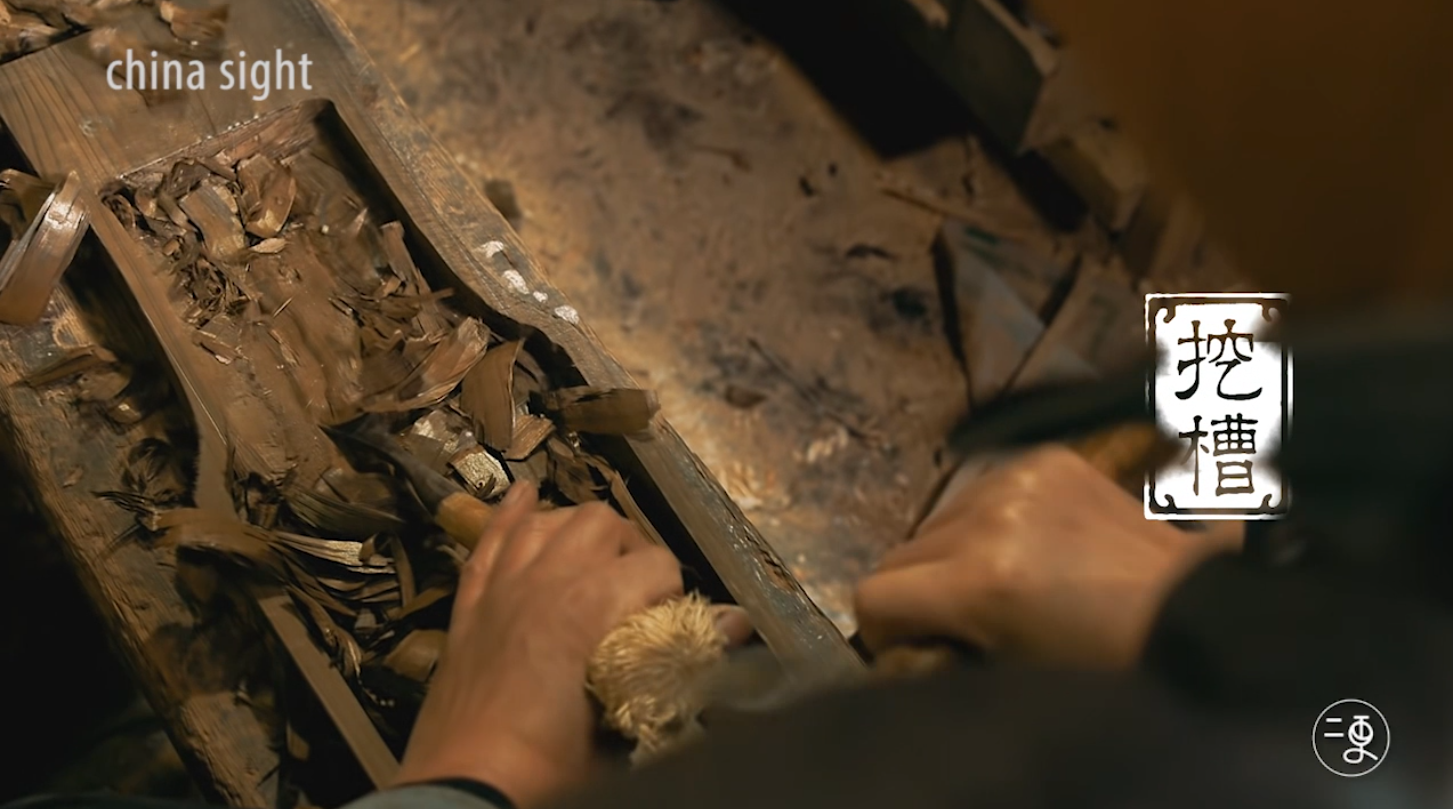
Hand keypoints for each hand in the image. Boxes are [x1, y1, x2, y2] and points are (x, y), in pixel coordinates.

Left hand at [395, 483, 683, 805]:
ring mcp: (501, 587)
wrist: (466, 790)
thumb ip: (676, 662)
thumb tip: (735, 625)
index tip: (672, 623)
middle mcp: (545, 579)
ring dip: (577, 528)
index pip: (655, 563)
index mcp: (588, 605)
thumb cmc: (549, 766)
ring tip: (596, 554)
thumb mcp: (626, 718)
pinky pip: (489, 542)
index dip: (673, 589)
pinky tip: (524, 498)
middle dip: (632, 548)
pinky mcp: (470, 605)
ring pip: (546, 521)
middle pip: (601, 522)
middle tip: (640, 592)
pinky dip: (509, 516)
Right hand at [854, 446, 1240, 669]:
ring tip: (1005, 582)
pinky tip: (1032, 546)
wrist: (1189, 609)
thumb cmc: (1102, 662)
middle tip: (964, 623)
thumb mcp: (1008, 669)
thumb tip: (901, 640)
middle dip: (919, 595)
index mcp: (982, 579)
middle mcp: (989, 517)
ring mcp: (1017, 479)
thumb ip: (940, 646)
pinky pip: (978, 492)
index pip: (873, 594)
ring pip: (934, 520)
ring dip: (951, 555)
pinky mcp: (1043, 458)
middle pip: (898, 555)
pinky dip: (989, 522)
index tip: (917, 649)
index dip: (885, 633)